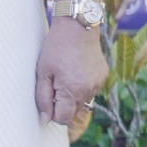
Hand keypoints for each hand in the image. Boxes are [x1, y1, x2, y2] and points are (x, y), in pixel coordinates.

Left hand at [35, 17, 107, 131]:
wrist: (78, 27)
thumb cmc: (56, 48)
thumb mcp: (43, 73)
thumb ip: (43, 98)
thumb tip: (46, 119)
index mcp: (72, 90)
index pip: (63, 119)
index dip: (53, 113)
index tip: (48, 99)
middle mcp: (88, 90)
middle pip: (74, 112)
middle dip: (63, 105)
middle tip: (55, 84)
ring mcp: (98, 83)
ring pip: (83, 102)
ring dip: (74, 96)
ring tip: (67, 76)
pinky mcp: (103, 76)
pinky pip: (91, 90)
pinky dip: (83, 86)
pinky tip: (77, 71)